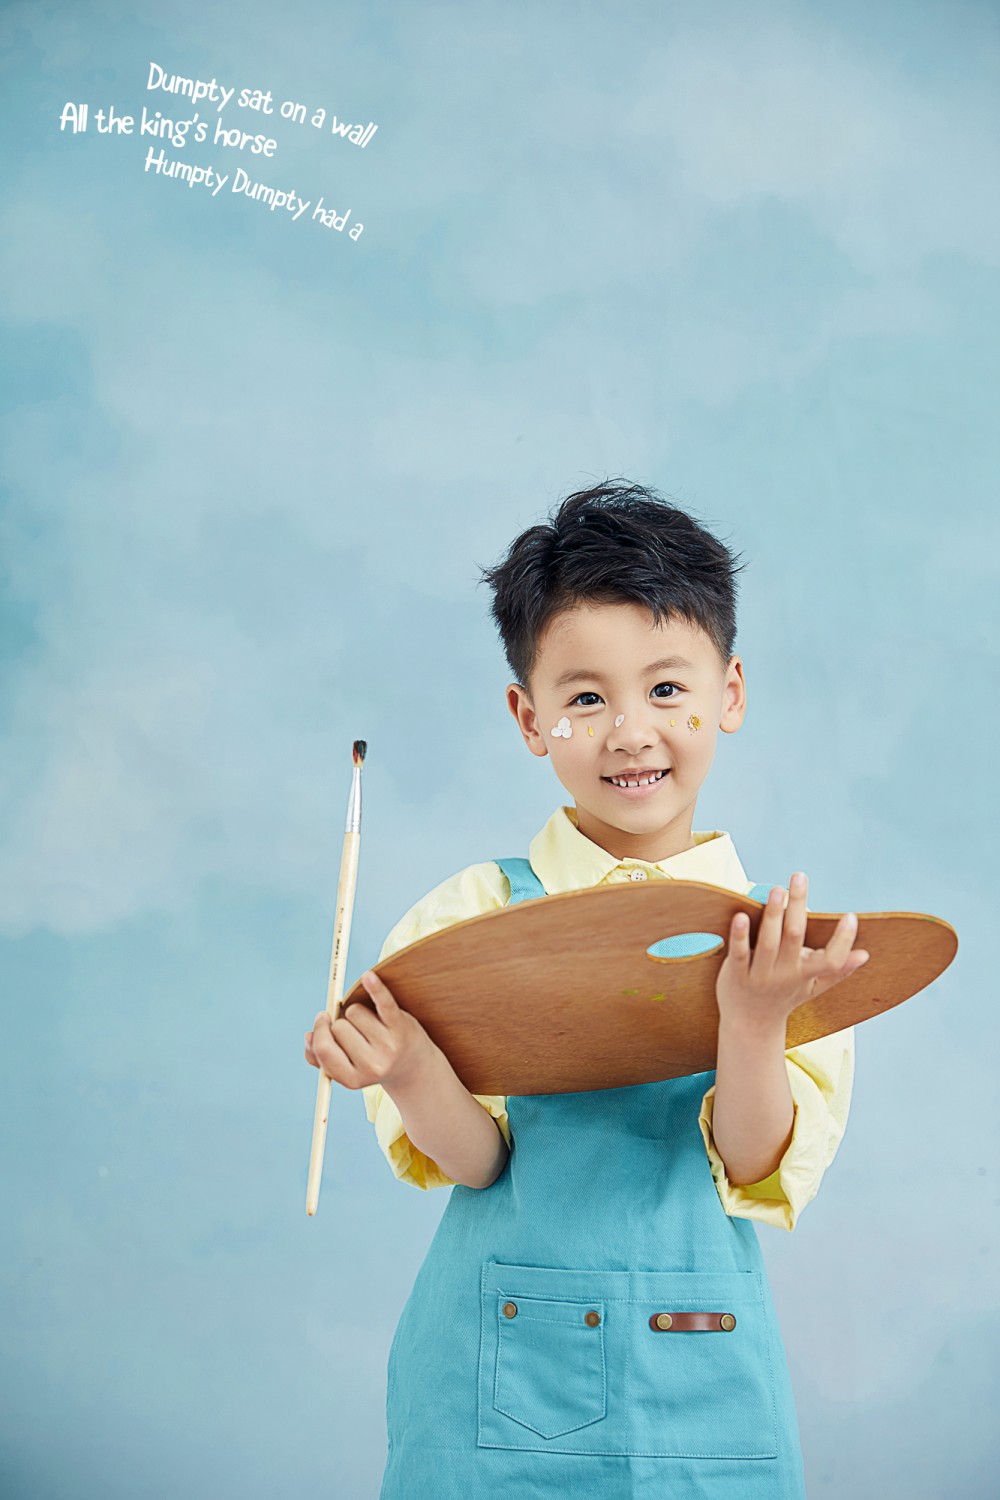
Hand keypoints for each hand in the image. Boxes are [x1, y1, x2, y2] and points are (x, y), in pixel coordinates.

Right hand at [303, 970, 436, 1091]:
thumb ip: (319, 1057)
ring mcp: (388, 1045)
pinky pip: (383, 1002)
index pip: (325, 1049)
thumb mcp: (346, 1070)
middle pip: (339, 1027)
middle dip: (341, 1023)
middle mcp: (372, 1065)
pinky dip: (375, 988)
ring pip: (354, 1011)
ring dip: (357, 1013)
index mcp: (353, 1080)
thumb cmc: (370, 1062)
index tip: (322, 1019)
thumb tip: (309, 1037)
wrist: (412, 1065)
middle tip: (354, 1030)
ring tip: (371, 1025)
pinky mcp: (401, 1025)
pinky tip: (368, 978)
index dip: (320, 1031)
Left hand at [715, 872, 869, 1031]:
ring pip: (768, 943)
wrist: (750, 1024)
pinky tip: (741, 915)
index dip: (843, 941)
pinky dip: (740, 935)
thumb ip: (838, 970)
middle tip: (799, 876)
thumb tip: (865, 954)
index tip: (851, 916)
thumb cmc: (785, 998)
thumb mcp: (813, 987)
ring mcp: (760, 975)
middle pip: (794, 937)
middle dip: (798, 905)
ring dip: (773, 915)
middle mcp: (785, 974)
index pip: (831, 960)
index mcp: (806, 975)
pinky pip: (739, 953)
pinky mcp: (735, 974)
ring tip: (777, 889)